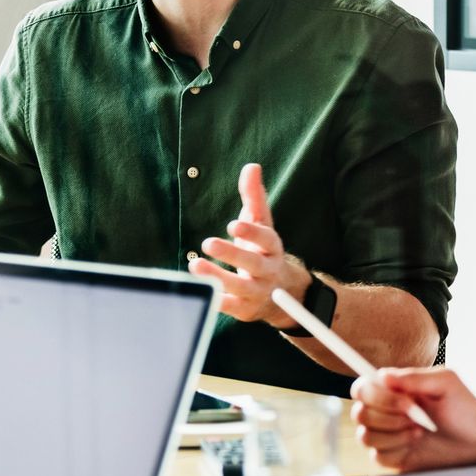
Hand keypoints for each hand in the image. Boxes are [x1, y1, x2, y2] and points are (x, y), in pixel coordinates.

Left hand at [189, 162, 310, 325]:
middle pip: (252, 263)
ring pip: (239, 287)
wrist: (280, 291)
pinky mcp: (244, 309)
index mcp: (272, 247)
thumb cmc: (262, 249)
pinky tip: (199, 291)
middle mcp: (268, 270)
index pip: (266, 238)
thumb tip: (251, 166)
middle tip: (207, 242)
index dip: (252, 232)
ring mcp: (257, 292)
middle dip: (231, 254)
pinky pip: (229, 307)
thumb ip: (254, 196)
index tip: (233, 225)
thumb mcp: (261, 222)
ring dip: (217, 277)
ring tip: (194, 266)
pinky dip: (216, 301)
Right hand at [351, 367, 475, 470]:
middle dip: (390, 416)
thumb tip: (383, 375)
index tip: (406, 400)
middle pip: (360, 413)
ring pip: (365, 436)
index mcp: (391, 390)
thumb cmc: (462, 407)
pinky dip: (397, 449)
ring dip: (394, 434)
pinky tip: (415, 443)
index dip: (375, 395)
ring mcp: (385, 435)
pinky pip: (377, 456)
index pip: (361, 388)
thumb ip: (414, 377)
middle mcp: (383, 411)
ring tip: (419, 430)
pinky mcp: (391, 457)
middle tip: (417, 416)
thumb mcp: (445, 383)